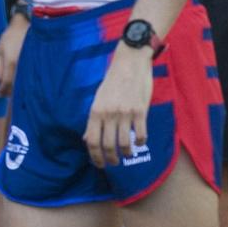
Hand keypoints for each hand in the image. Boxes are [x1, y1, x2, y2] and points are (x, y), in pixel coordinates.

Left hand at [0, 15, 27, 97]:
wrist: (26, 24)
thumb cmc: (10, 36)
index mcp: (11, 62)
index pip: (6, 82)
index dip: (2, 91)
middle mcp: (22, 64)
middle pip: (16, 85)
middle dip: (10, 92)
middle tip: (4, 94)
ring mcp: (30, 63)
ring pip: (24, 82)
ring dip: (18, 88)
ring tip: (12, 90)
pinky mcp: (36, 61)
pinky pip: (30, 75)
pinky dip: (25, 80)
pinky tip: (22, 82)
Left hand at [83, 44, 152, 169]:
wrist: (130, 62)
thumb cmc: (113, 81)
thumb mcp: (98, 98)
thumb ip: (94, 120)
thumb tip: (87, 139)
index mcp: (95, 111)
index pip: (92, 141)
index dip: (95, 157)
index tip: (100, 164)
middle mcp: (109, 114)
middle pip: (108, 146)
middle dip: (111, 159)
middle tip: (114, 162)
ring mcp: (125, 113)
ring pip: (124, 143)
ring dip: (126, 153)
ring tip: (127, 154)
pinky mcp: (140, 111)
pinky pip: (140, 134)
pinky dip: (140, 142)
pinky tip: (139, 143)